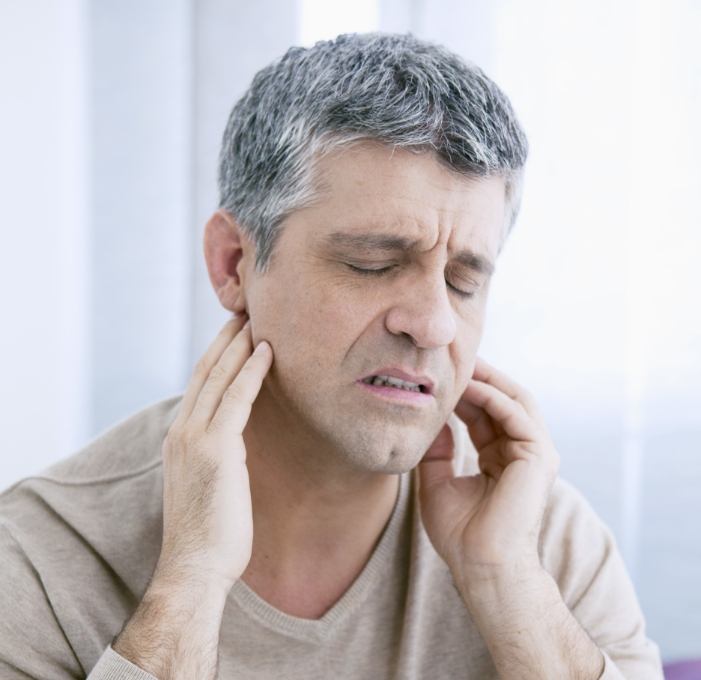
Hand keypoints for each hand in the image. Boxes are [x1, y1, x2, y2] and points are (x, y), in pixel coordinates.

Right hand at [155, 315, 272, 592]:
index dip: (216, 355)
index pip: (199, 384)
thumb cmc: (208, 531)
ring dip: (240, 346)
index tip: (234, 333)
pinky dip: (253, 372)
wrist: (194, 567)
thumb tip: (237, 438)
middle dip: (226, 339)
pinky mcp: (215, 448)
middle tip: (244, 312)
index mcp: (179, 437)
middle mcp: (182, 430)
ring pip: (220, 377)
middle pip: (206, 371)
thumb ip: (218, 453)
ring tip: (257, 320)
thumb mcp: (208, 482)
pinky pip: (237, 398)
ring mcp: (195, 437)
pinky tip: (267, 352)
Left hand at [418, 357, 559, 582]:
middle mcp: (521, 451)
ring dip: (485, 379)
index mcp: (500, 457)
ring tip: (458, 362)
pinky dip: (491, 396)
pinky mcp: (539, 455)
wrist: (481, 567)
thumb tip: (431, 420)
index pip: (484, 412)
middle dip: (477, 376)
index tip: (437, 373)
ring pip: (513, 399)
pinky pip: (515, 413)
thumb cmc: (460, 534)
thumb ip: (436, 451)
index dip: (462, 391)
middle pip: (501, 399)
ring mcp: (534, 452)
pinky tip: (466, 386)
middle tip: (449, 356)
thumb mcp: (436, 483)